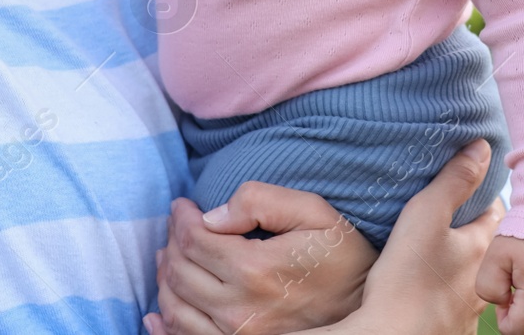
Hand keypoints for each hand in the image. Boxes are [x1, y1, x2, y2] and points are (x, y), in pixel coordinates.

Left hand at [143, 185, 375, 334]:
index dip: (181, 217)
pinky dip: (165, 324)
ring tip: (169, 257)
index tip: (182, 205)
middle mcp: (239, 307)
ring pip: (175, 307)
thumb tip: (212, 216)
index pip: (194, 239)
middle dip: (171, 242)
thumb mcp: (314, 212)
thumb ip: (261, 200)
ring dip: (165, 278)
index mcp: (254, 268)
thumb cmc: (341, 256)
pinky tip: (158, 311)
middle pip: (179, 270)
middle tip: (177, 227)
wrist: (365, 310)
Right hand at [328, 140, 503, 334]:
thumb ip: (454, 179)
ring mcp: (471, 308)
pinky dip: (450, 291)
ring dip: (464, 262)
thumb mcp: (426, 215)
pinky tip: (435, 289)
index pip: (496, 211)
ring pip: (475, 275)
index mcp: (482, 247)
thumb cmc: (407, 279)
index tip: (471, 185)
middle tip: (457, 215)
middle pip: (489, 244)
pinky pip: (458, 303)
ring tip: (444, 251)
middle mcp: (484, 278)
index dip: (484, 195)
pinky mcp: (454, 328)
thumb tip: (483, 146)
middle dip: (477, 228)